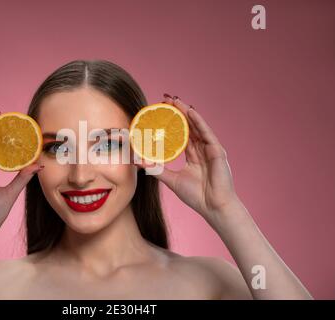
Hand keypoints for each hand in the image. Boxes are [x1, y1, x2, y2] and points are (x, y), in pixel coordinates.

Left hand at [136, 95, 240, 223]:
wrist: (213, 207)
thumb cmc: (197, 196)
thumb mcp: (172, 180)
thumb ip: (157, 171)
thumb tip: (139, 164)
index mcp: (193, 156)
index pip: (181, 134)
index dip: (171, 123)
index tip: (160, 112)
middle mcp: (202, 150)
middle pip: (188, 126)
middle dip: (178, 112)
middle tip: (165, 100)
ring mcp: (210, 149)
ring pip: (197, 126)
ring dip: (186, 112)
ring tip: (175, 100)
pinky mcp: (217, 151)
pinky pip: (207, 133)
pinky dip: (199, 122)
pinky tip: (190, 111)